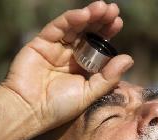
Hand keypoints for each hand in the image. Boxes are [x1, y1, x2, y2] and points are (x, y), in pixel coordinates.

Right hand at [2, 1, 133, 135]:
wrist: (28, 111)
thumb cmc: (58, 108)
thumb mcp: (89, 94)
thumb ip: (108, 77)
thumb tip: (128, 58)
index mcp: (82, 67)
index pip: (97, 45)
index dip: (107, 33)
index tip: (118, 23)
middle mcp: (70, 55)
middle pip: (87, 32)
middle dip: (100, 20)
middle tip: (113, 10)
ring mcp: (55, 48)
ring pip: (74, 27)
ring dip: (88, 15)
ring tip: (103, 8)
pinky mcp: (41, 43)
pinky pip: (57, 27)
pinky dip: (70, 19)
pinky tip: (83, 14)